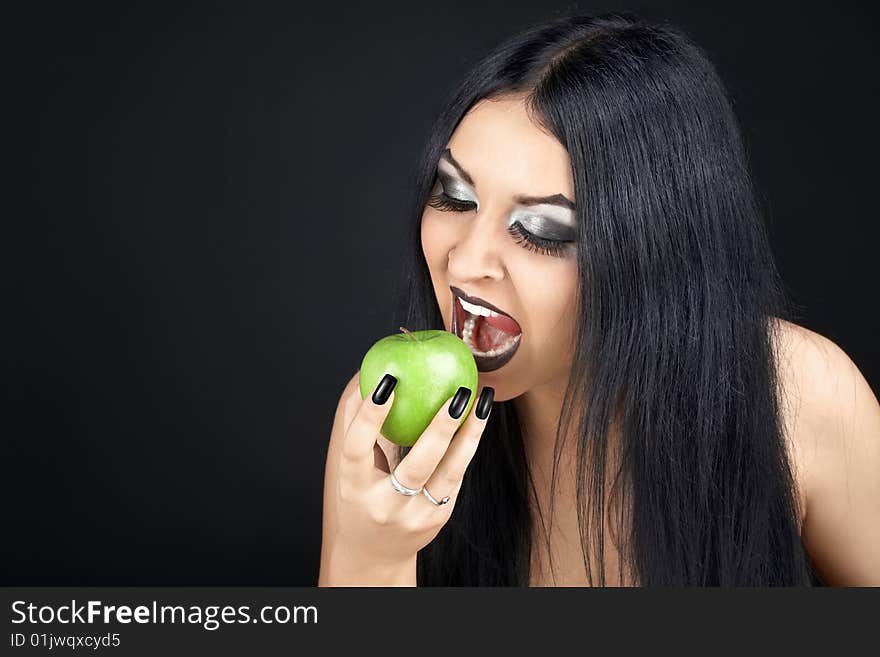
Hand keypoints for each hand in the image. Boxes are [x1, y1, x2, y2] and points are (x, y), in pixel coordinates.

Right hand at [320, 371, 493, 583]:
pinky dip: (468, 444)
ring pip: (450, 472)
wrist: (375, 553)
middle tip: (457, 392)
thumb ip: (358, 429)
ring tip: (482, 399)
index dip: (370, 416)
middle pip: (416, 465)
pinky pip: (457, 474)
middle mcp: (386, 506)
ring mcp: (417, 515)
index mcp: (354, 489)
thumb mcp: (350, 470)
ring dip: (470, 433)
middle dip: (440, 427)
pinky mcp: (440, 517)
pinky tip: (478, 418)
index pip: (357, 449)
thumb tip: (370, 378)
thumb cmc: (360, 498)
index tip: (388, 382)